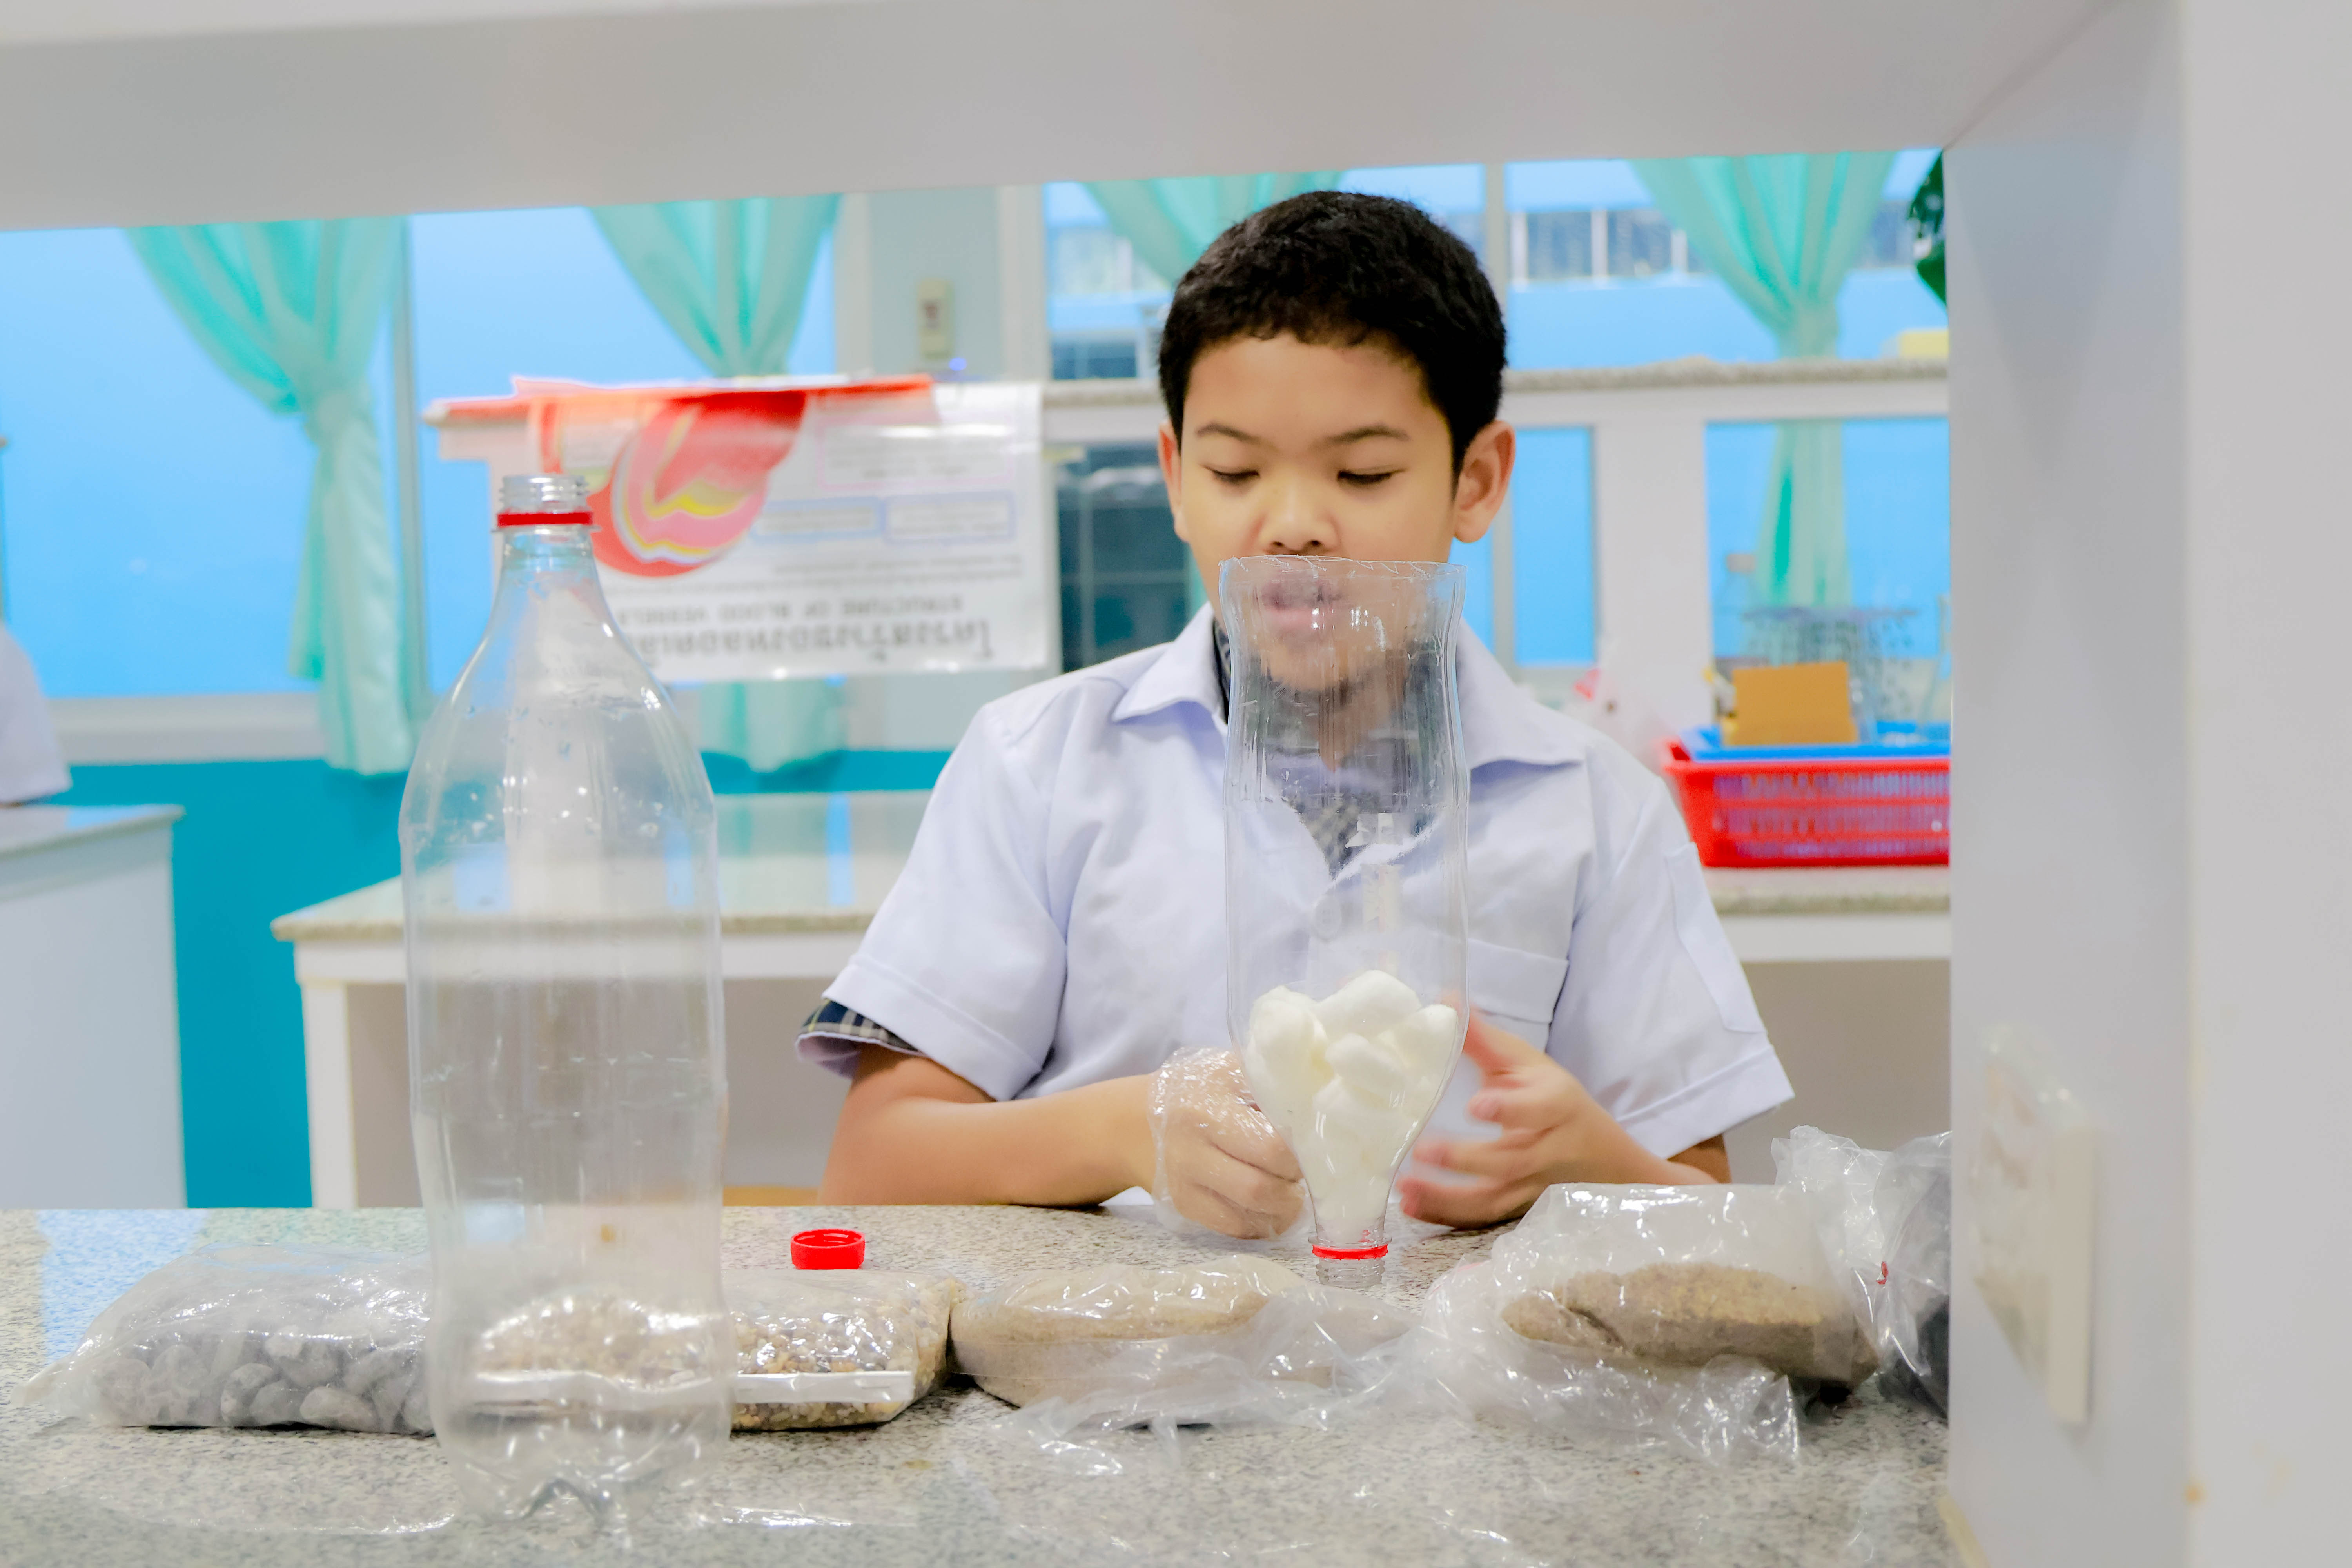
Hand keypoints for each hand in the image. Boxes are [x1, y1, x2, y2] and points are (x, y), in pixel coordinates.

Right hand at [1148, 1048, 1303, 1238]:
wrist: (1139, 1120)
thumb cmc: (1199, 1090)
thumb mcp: (1230, 1070)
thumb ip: (1271, 1083)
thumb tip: (1321, 1104)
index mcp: (1206, 1109)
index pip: (1271, 1146)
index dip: (1301, 1154)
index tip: (1311, 1146)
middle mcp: (1191, 1151)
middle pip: (1260, 1188)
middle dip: (1294, 1186)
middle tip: (1303, 1173)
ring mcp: (1185, 1184)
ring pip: (1249, 1216)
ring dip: (1283, 1209)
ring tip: (1292, 1190)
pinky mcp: (1185, 1207)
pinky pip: (1234, 1228)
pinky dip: (1262, 1222)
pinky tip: (1270, 1204)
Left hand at [1397, 1013, 1708, 1228]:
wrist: (1603, 1157)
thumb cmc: (1556, 1101)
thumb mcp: (1531, 1065)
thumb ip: (1487, 1041)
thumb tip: (1445, 998)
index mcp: (1555, 1105)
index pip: (1538, 1109)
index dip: (1509, 1109)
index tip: (1476, 1105)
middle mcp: (1547, 1150)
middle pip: (1511, 1161)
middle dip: (1466, 1159)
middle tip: (1424, 1150)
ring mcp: (1533, 1187)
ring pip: (1494, 1199)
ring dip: (1447, 1199)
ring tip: (1404, 1188)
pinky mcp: (1518, 1209)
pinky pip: (1483, 1219)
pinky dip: (1445, 1216)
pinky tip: (1410, 1206)